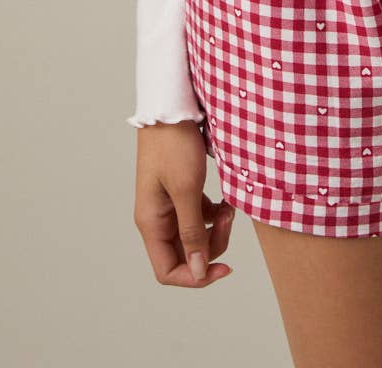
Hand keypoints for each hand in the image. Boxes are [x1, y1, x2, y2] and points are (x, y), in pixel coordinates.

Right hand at [134, 120, 234, 285]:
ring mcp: (168, 205)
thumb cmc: (174, 144)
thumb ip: (192, 233)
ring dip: (215, 228)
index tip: (224, 267)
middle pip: (185, 254)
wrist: (172, 106)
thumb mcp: (187, 190)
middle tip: (229, 219)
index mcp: (151, 223)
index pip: (168, 270)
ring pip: (194, 236)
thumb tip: (196, 272)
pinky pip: (198, 216)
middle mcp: (157, 219)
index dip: (195, 276)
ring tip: (229, 206)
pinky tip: (224, 199)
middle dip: (212, 246)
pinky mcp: (179, 191)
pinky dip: (213, 213)